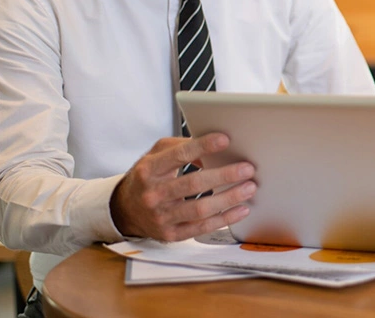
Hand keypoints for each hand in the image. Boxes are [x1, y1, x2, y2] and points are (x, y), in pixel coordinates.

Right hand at [110, 133, 255, 240]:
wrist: (124, 210)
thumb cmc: (147, 178)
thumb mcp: (156, 155)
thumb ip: (181, 147)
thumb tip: (213, 149)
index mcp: (149, 170)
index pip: (179, 155)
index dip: (203, 146)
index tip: (225, 139)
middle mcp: (153, 194)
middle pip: (193, 184)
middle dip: (224, 175)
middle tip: (247, 168)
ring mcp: (161, 217)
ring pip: (200, 209)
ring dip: (229, 198)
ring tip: (250, 187)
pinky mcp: (171, 234)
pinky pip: (202, 228)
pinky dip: (225, 219)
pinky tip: (241, 209)